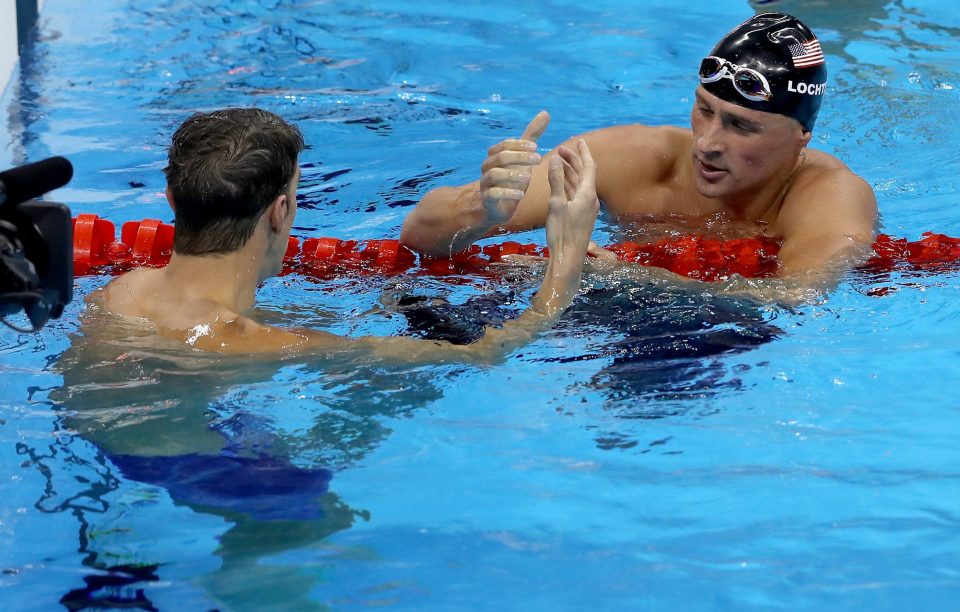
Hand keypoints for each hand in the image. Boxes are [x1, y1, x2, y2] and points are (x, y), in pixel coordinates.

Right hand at [478, 111, 549, 225]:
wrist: (499, 206)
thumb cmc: (512, 178)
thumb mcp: (523, 156)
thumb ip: (532, 136)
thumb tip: (545, 113)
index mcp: (495, 155)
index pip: (505, 145)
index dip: (520, 145)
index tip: (537, 148)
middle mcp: (487, 167)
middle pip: (500, 157)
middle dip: (520, 157)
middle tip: (538, 160)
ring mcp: (485, 183)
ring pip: (494, 174)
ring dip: (512, 175)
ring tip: (529, 178)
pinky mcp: (487, 199)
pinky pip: (493, 194)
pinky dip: (507, 193)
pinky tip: (521, 195)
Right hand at [545, 139, 599, 267]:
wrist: (569, 258)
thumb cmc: (562, 233)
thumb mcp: (556, 204)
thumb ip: (556, 180)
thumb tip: (556, 158)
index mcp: (587, 194)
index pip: (589, 166)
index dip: (583, 152)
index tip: (579, 140)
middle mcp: (590, 199)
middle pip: (584, 174)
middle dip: (573, 160)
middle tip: (561, 149)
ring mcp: (586, 208)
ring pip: (579, 184)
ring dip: (570, 172)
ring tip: (558, 162)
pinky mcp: (580, 216)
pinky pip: (575, 194)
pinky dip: (568, 184)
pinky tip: (560, 183)